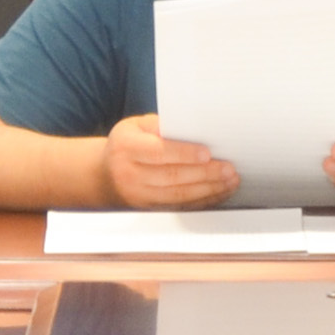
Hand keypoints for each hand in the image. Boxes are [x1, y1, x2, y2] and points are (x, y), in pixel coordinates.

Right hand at [102, 117, 243, 208]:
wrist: (105, 174)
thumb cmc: (128, 144)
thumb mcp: (135, 126)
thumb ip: (160, 125)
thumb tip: (193, 128)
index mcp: (127, 147)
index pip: (159, 152)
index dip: (184, 154)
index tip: (207, 154)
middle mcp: (129, 173)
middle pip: (172, 176)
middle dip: (205, 174)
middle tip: (228, 169)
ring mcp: (138, 194)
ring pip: (178, 195)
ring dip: (208, 189)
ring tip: (229, 181)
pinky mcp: (148, 208)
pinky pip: (179, 206)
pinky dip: (201, 201)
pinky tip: (217, 193)